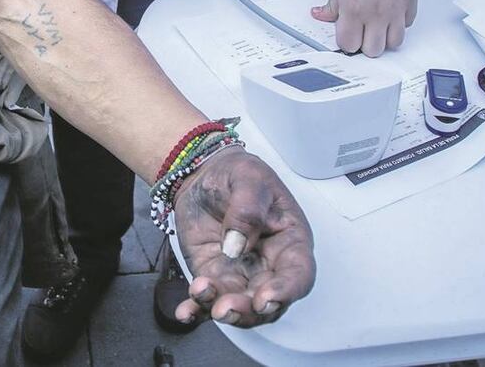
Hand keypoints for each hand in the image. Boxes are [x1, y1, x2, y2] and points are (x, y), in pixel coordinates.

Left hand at [173, 148, 314, 327]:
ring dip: (220, 309)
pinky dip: (196, 309)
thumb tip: (236, 244)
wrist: (203, 172)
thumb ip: (247, 209)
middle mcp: (269, 264)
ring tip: (200, 294)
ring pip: (239, 305)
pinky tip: (185, 311)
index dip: (286, 291)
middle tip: (226, 307)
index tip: (266, 298)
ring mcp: (241, 273)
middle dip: (248, 310)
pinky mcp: (214, 275)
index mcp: (290, 240)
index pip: (298, 274)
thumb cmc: (237, 173)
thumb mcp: (249, 178)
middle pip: (268, 302)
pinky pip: (208, 300)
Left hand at [311, 0, 417, 56]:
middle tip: (361, 31)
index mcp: (354, 10)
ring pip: (393, 43)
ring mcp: (395, 11)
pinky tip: (390, 13)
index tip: (345, 34)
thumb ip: (333, 4)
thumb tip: (322, 14)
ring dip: (384, 37)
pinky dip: (399, 23)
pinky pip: (406, 25)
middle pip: (373, 50)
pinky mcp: (410, 4)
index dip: (346, 41)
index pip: (349, 44)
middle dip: (365, 44)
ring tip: (376, 26)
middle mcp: (376, 15)